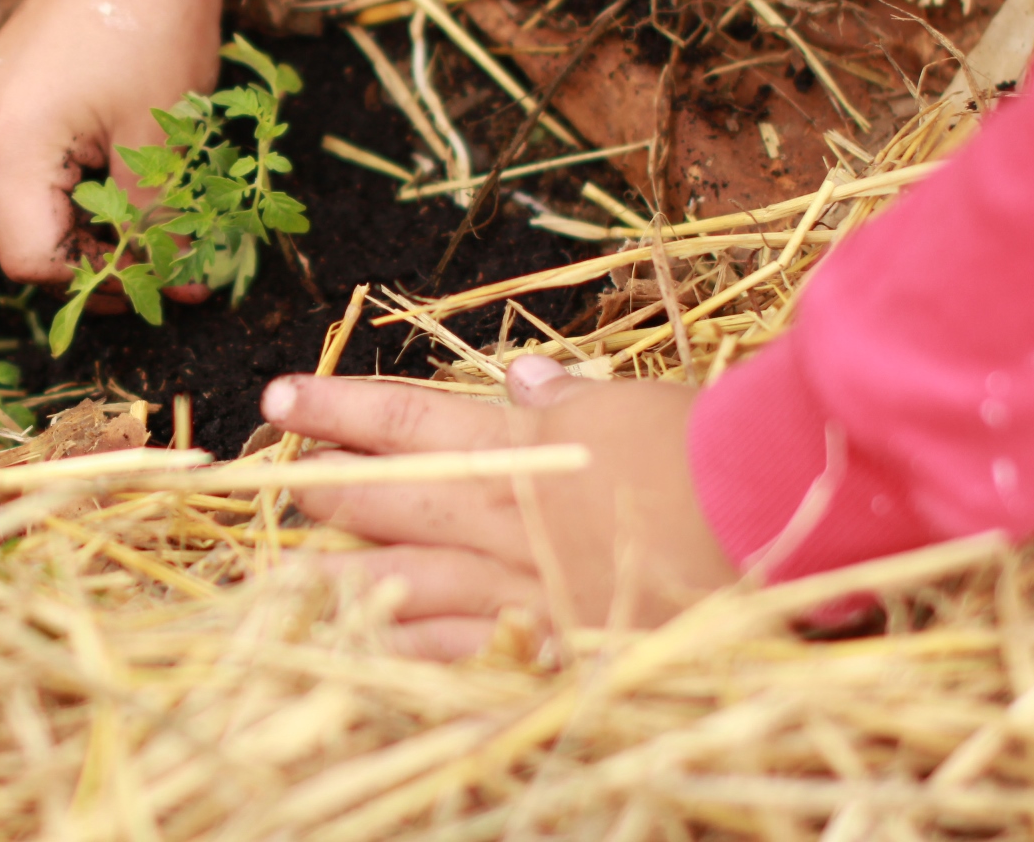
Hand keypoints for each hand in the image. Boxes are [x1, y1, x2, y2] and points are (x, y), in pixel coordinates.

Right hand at [0, 0, 239, 284]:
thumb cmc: (157, 29)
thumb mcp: (161, 143)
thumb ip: (156, 226)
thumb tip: (174, 290)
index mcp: (7, 144)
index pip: (30, 260)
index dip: (96, 282)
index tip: (159, 279)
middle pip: (19, 238)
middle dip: (91, 260)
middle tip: (164, 261)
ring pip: (21, 208)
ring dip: (81, 226)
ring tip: (150, 220)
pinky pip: (21, 168)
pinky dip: (68, 187)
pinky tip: (119, 178)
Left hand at [263, 356, 737, 660]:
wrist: (759, 512)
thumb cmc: (699, 445)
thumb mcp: (626, 402)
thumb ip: (566, 396)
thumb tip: (523, 374)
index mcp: (514, 445)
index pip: (401, 418)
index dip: (335, 409)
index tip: (278, 401)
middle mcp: (497, 513)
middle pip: (386, 499)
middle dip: (323, 490)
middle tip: (274, 485)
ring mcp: (516, 583)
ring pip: (401, 582)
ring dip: (337, 582)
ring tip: (280, 582)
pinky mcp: (547, 643)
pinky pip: (460, 657)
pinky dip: (410, 658)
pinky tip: (366, 660)